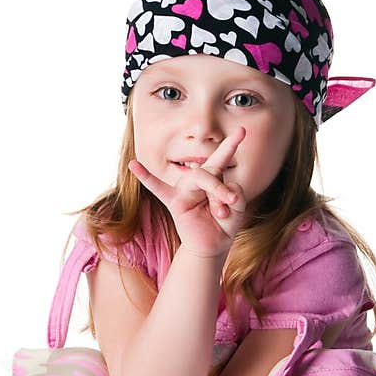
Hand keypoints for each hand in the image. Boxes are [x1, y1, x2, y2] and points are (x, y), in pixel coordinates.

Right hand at [127, 126, 248, 258]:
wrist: (212, 245)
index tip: (242, 130)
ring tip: (220, 212)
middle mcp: (198, 179)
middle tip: (233, 202)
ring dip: (215, 194)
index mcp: (214, 177)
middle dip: (223, 187)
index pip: (222, 156)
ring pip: (199, 177)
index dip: (231, 143)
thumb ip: (236, 193)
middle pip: (212, 171)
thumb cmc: (224, 223)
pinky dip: (145, 176)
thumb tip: (221, 190)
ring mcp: (184, 189)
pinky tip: (133, 165)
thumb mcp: (239, 207)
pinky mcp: (174, 202)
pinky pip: (157, 188)